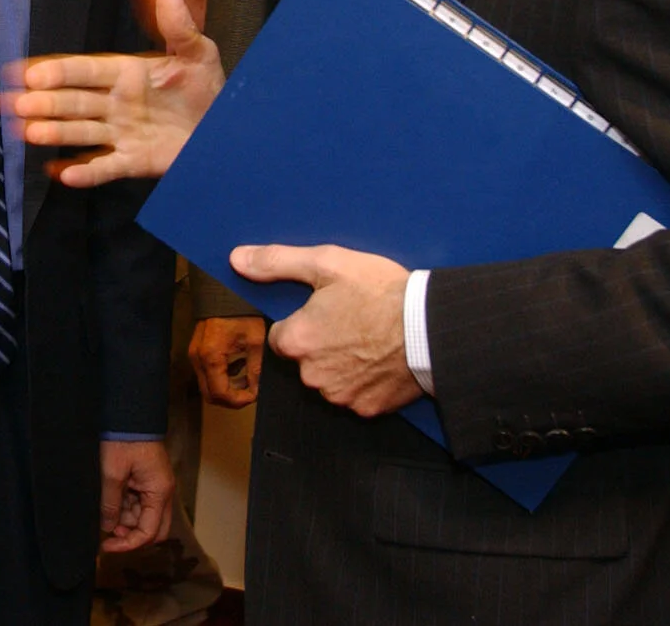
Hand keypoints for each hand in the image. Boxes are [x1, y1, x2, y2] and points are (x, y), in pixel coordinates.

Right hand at [1, 0, 223, 185]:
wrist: (222, 129)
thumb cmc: (205, 87)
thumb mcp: (196, 53)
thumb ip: (179, 28)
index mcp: (125, 74)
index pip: (85, 71)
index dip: (57, 72)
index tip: (28, 72)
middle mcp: (115, 103)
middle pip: (73, 102)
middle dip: (44, 102)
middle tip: (14, 103)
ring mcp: (120, 134)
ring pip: (81, 132)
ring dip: (55, 132)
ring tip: (30, 133)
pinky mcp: (131, 162)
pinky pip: (104, 168)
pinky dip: (84, 172)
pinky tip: (61, 173)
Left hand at [98, 439, 175, 553]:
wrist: (128, 414)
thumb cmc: (122, 440)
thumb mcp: (112, 473)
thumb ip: (110, 504)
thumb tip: (108, 529)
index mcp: (159, 492)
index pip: (150, 532)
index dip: (128, 544)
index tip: (107, 546)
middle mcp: (162, 492)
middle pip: (153, 529)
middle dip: (130, 535)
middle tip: (107, 534)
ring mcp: (154, 486)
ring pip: (143, 516)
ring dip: (125, 520)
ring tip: (103, 512)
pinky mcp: (145, 480)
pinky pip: (137, 503)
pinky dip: (123, 507)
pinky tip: (108, 502)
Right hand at [188, 316, 263, 407]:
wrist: (224, 291)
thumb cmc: (240, 312)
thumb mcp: (255, 341)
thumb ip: (255, 369)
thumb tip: (257, 390)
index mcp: (211, 357)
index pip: (221, 394)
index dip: (239, 400)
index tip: (254, 395)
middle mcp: (198, 358)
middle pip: (210, 395)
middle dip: (231, 398)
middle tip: (250, 392)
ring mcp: (194, 354)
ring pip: (207, 385)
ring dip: (226, 388)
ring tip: (247, 378)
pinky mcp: (196, 350)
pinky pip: (206, 373)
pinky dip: (221, 377)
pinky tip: (238, 365)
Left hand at [231, 244, 419, 416]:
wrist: (431, 327)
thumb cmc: (381, 292)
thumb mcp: (327, 263)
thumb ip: (277, 262)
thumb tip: (238, 259)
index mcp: (296, 341)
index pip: (281, 337)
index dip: (302, 322)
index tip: (324, 312)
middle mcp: (311, 375)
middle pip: (305, 360)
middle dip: (321, 344)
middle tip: (351, 322)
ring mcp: (339, 396)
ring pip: (329, 380)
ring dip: (341, 365)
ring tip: (369, 340)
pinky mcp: (366, 409)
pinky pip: (356, 396)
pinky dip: (364, 382)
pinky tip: (380, 361)